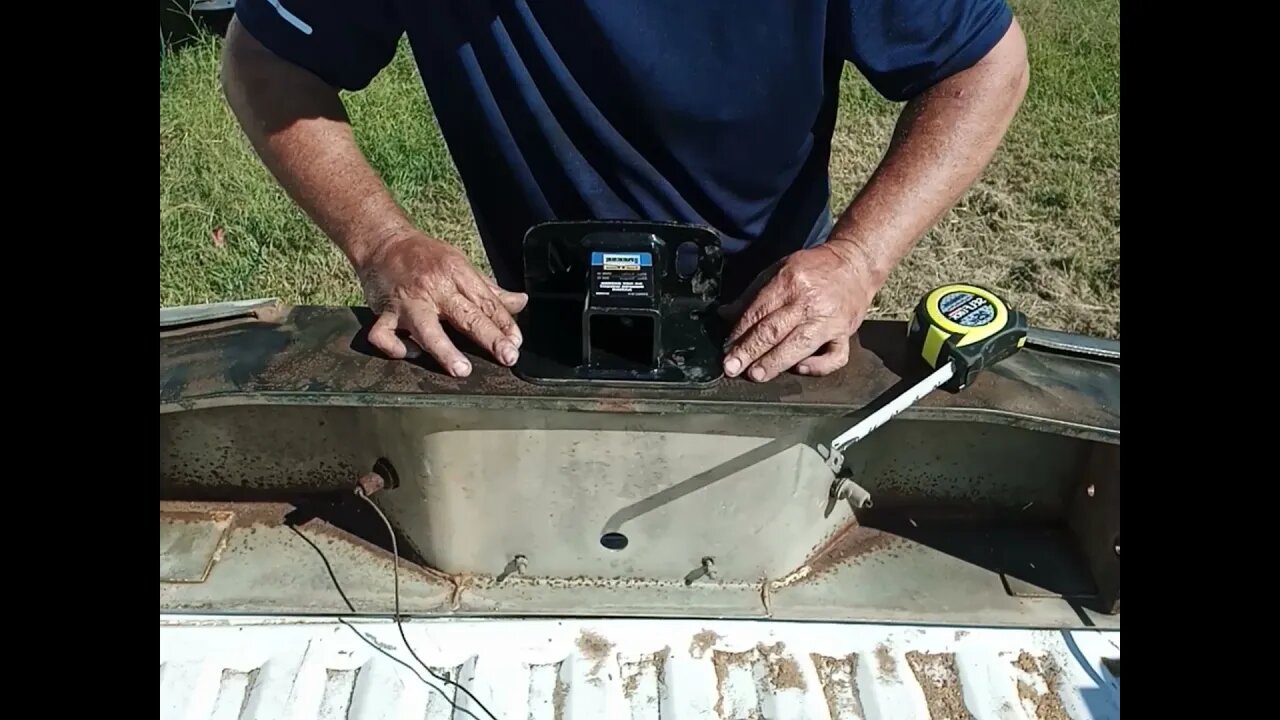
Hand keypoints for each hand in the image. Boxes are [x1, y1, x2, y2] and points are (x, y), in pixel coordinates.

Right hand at [356, 232, 527, 376]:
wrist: (382, 242)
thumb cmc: (425, 256)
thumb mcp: (460, 265)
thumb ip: (489, 290)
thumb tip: (521, 303)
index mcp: (455, 272)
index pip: (486, 301)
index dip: (504, 323)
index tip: (516, 342)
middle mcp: (433, 287)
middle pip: (465, 315)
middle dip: (489, 337)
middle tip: (508, 356)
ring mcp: (407, 302)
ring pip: (425, 328)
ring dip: (444, 350)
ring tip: (462, 369)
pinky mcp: (383, 313)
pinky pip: (385, 335)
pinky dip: (397, 348)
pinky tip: (413, 353)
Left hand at [720, 243, 876, 381]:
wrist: (855, 264)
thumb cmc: (814, 269)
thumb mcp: (779, 270)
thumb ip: (752, 294)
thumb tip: (725, 314)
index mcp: (790, 281)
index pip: (759, 311)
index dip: (739, 333)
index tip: (727, 349)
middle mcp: (810, 301)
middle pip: (774, 330)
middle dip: (750, 351)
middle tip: (732, 368)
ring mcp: (829, 319)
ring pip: (799, 345)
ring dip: (775, 362)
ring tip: (756, 374)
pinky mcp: (846, 333)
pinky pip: (835, 356)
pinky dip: (819, 366)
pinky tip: (801, 369)